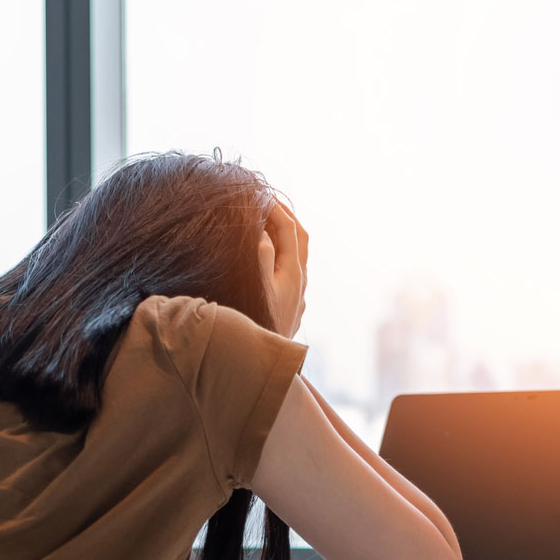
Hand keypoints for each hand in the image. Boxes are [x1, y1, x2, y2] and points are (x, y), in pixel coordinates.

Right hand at [257, 198, 307, 338]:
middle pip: (300, 239)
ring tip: (270, 223)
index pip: (289, 231)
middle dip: (287, 216)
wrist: (268, 364)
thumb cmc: (261, 327)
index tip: (262, 195)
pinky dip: (284, 253)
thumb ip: (262, 261)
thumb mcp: (259, 292)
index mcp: (293, 273)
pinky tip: (271, 258)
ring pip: (298, 254)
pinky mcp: (292, 304)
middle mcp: (300, 281)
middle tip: (270, 202)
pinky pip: (292, 268)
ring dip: (287, 235)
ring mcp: (298, 293)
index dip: (276, 210)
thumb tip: (264, 233)